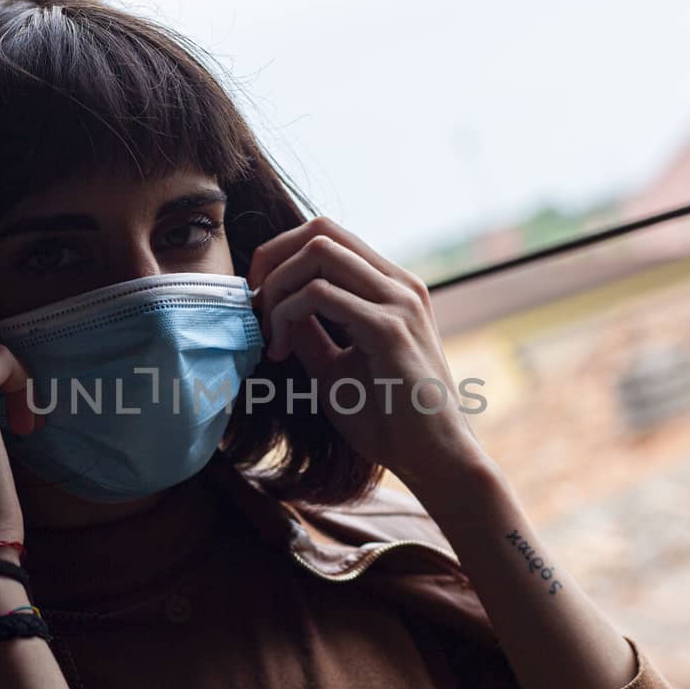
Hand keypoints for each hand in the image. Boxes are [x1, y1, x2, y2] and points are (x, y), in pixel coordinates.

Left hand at [247, 216, 487, 491]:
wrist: (435, 459)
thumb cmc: (389, 420)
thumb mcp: (336, 367)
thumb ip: (310, 333)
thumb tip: (273, 306)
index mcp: (393, 288)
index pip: (330, 236)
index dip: (283, 255)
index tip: (260, 298)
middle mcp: (400, 284)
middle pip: (321, 230)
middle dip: (272, 259)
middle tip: (254, 305)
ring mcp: (398, 301)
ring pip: (318, 252)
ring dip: (277, 286)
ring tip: (268, 333)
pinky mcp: (389, 328)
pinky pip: (320, 295)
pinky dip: (286, 314)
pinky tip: (280, 351)